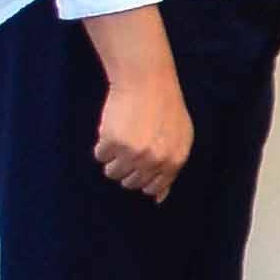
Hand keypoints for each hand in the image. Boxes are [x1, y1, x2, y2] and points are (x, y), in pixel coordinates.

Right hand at [90, 41, 192, 200]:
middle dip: (128, 167)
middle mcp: (155, 161)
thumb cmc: (164, 108)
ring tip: (123, 136)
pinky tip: (114, 127)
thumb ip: (170, 168)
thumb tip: (157, 199)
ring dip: (113, 158)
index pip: (153, 188)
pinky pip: (100, 156)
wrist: (147, 81)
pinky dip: (103, 145)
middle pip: (130, 183)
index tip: (140, 162)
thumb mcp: (180, 138)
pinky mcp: (113, 143)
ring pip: (112, 173)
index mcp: (174, 161)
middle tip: (132, 143)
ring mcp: (133, 153)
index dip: (143, 177)